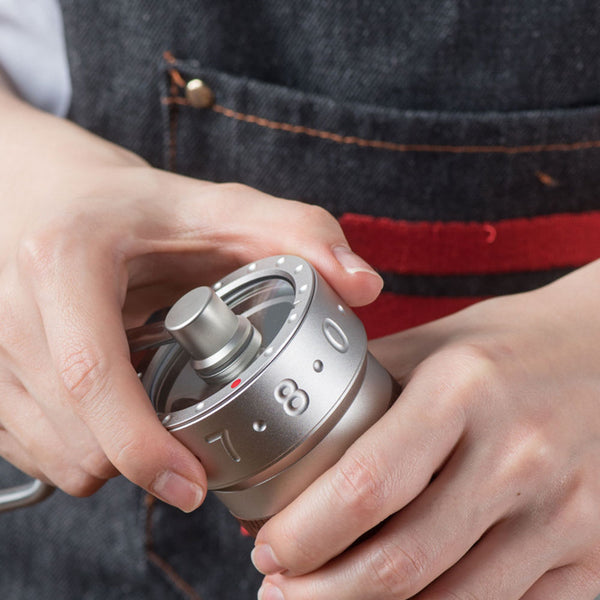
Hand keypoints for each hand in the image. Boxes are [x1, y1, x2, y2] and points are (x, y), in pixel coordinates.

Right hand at [0, 89, 382, 511]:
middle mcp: (7, 304)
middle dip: (143, 459)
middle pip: (73, 434)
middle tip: (192, 435)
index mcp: (65, 259)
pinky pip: (28, 449)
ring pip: (52, 455)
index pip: (90, 375)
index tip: (193, 485)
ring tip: (150, 412)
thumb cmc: (131, 206)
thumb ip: (298, 235)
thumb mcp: (217, 208)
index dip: (141, 448)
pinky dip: (80, 449)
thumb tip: (365, 285)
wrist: (39, 192)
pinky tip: (110, 409)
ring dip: (114, 458)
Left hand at [253, 261, 599, 598]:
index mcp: (463, 388)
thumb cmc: (509, 345)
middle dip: (320, 594)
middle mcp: (518, 454)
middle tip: (281, 589)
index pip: (364, 486)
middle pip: (400, 563)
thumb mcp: (432, 345)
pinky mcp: (595, 555)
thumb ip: (364, 390)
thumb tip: (290, 450)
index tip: (270, 546)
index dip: (303, 533)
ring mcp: (565, 512)